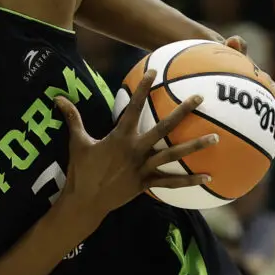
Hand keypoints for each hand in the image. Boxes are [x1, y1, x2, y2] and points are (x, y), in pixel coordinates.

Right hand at [53, 70, 217, 222]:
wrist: (85, 201)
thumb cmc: (81, 170)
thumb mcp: (77, 142)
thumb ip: (72, 118)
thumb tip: (59, 98)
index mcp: (120, 137)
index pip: (134, 108)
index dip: (144, 89)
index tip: (154, 73)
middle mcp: (135, 150)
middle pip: (164, 128)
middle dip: (182, 112)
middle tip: (200, 99)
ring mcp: (143, 168)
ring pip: (173, 155)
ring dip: (195, 146)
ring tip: (215, 138)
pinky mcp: (146, 184)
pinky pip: (171, 182)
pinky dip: (189, 180)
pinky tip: (208, 176)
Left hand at [224, 36, 274, 152]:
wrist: (223, 72)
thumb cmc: (228, 62)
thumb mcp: (230, 53)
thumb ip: (235, 48)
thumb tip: (235, 39)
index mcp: (265, 84)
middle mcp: (267, 97)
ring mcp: (260, 109)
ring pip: (272, 124)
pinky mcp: (252, 117)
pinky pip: (256, 130)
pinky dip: (257, 140)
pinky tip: (250, 155)